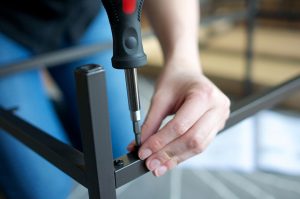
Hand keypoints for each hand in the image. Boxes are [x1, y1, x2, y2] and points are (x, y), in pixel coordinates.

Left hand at [128, 60, 229, 176]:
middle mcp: (217, 107)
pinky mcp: (218, 126)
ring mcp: (221, 117)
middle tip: (151, 164)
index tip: (144, 151)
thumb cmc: (175, 80)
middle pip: (192, 140)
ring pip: (198, 146)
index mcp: (204, 94)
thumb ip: (151, 123)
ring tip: (158, 166)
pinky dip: (183, 154)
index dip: (160, 142)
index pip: (180, 126)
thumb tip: (141, 145)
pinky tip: (169, 159)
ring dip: (176, 158)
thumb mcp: (160, 98)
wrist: (186, 71)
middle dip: (168, 154)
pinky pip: (200, 145)